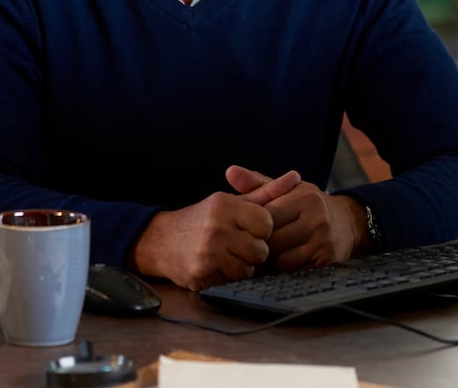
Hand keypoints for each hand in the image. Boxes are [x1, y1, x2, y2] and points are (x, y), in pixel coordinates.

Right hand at [129, 169, 300, 290]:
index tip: (250, 228)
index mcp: (225, 205)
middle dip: (254, 250)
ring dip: (242, 266)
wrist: (161, 240)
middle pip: (261, 250)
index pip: (267, 224)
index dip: (262, 229)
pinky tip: (217, 266)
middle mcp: (216, 227)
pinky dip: (228, 277)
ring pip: (249, 269)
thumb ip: (265, 192)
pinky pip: (232, 282)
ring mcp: (208, 252)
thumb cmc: (202, 219)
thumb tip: (296, 176)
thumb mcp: (230, 200)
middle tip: (238, 243)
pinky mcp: (202, 274)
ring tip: (227, 254)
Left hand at [226, 165, 365, 272]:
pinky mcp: (327, 261)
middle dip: (259, 244)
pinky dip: (282, 269)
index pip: (267, 216)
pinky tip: (278, 263)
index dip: (253, 225)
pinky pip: (293, 271)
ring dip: (269, 260)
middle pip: (273, 240)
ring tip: (262, 254)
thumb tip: (229, 171)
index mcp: (305, 198)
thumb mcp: (289, 189)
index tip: (246, 228)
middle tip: (249, 245)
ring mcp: (323, 242)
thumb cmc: (310, 205)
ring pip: (281, 259)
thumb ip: (258, 182)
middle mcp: (317, 219)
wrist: (348, 223)